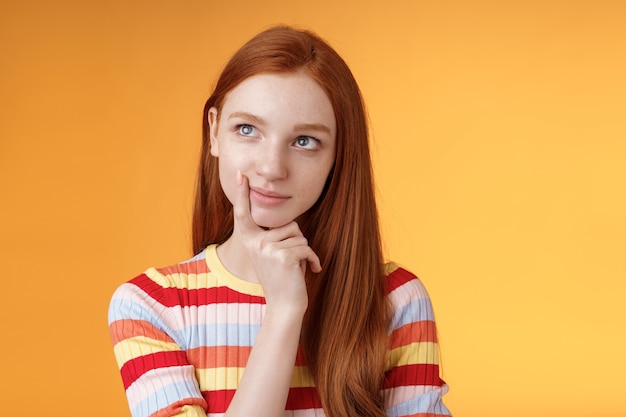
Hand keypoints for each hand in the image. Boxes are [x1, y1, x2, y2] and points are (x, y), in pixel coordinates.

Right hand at [233, 171, 320, 312]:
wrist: (285, 306)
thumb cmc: (282, 278)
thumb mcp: (272, 254)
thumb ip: (274, 237)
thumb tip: (289, 223)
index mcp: (250, 239)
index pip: (244, 213)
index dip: (242, 193)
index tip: (240, 174)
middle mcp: (255, 242)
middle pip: (289, 224)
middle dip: (297, 241)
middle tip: (290, 262)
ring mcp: (268, 249)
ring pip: (300, 236)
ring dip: (304, 252)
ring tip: (295, 268)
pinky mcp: (283, 256)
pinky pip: (306, 248)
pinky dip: (313, 260)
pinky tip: (310, 270)